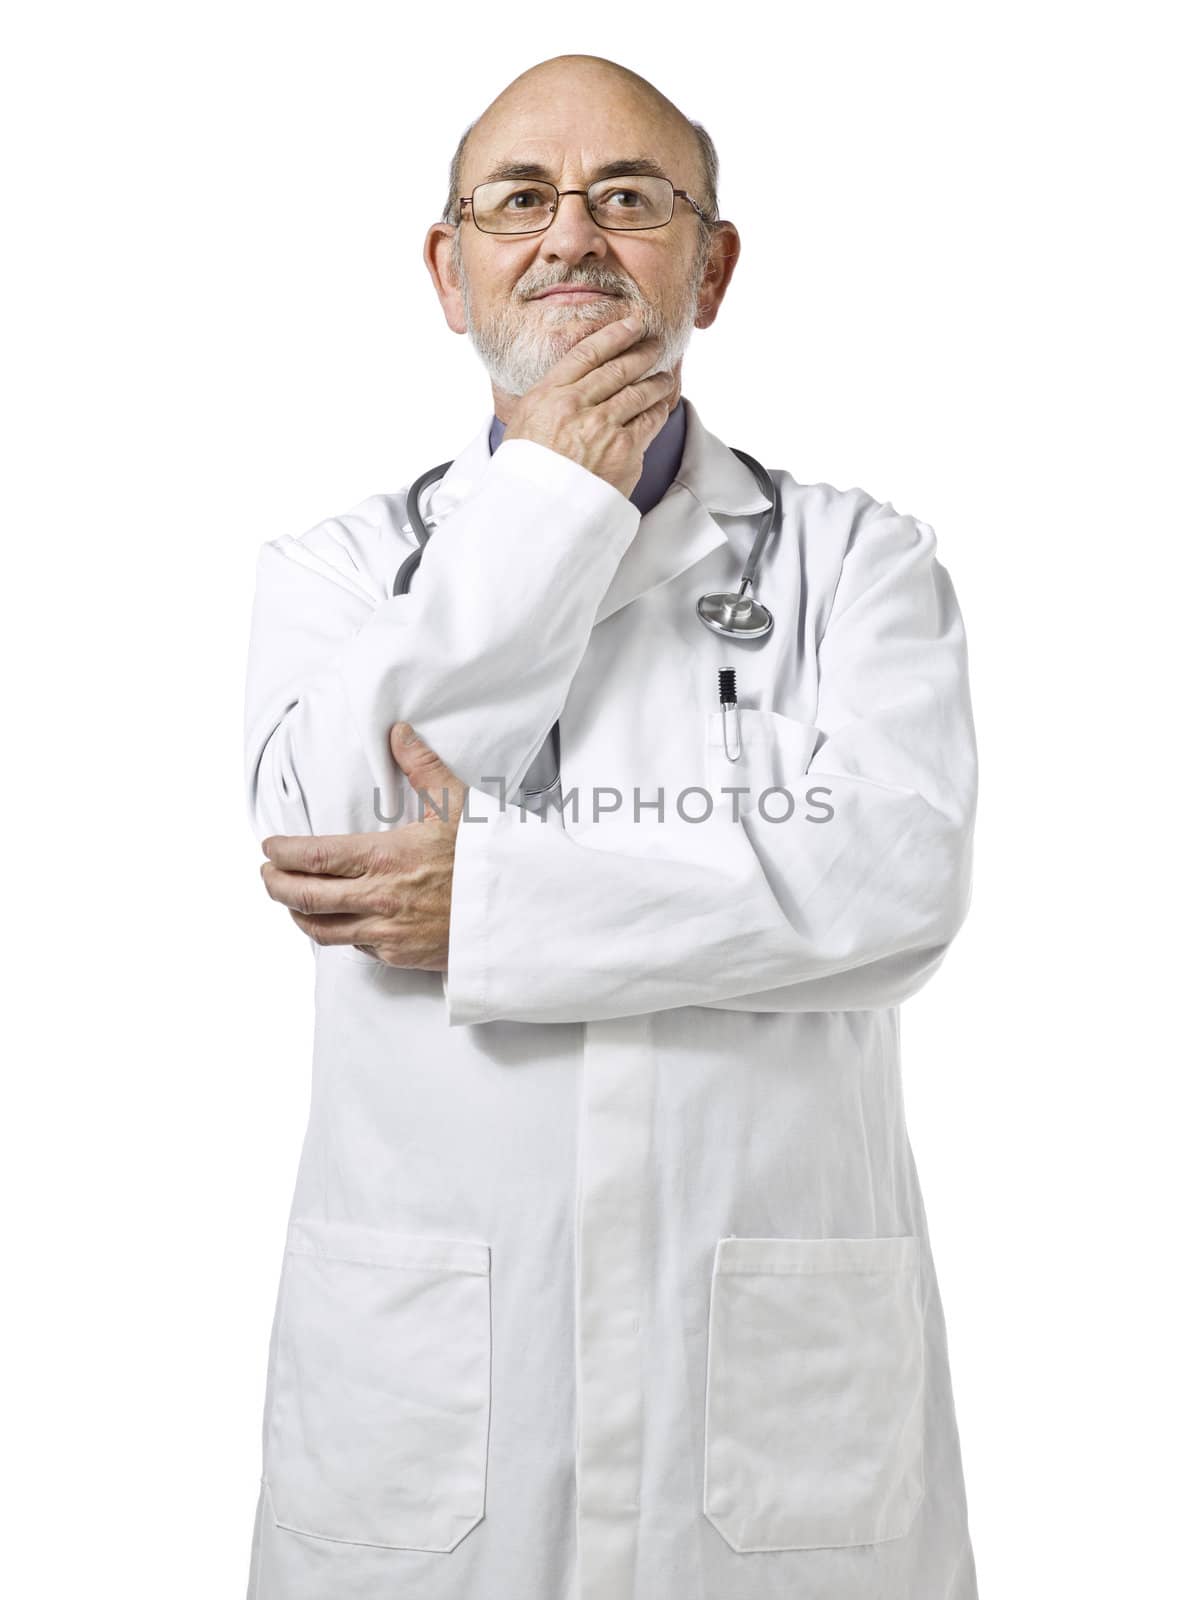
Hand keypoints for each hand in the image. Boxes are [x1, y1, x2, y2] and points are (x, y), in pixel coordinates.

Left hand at [259, 724, 463, 970]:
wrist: (516, 912)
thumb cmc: (486, 860)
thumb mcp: (457, 805)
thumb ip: (422, 767)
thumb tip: (399, 733)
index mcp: (385, 857)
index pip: (313, 857)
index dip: (282, 854)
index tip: (269, 848)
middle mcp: (377, 898)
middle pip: (303, 897)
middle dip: (275, 885)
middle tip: (267, 874)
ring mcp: (386, 931)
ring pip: (321, 929)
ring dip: (297, 915)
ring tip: (289, 902)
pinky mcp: (399, 955)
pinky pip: (355, 946)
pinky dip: (338, 934)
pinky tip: (337, 922)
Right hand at [500, 316, 674, 497]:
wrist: (538, 516)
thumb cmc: (526, 476)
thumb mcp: (521, 429)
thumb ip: (545, 403)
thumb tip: (564, 386)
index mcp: (547, 397)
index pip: (587, 353)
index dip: (614, 334)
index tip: (631, 324)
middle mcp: (576, 407)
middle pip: (619, 368)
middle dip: (643, 352)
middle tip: (655, 344)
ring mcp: (603, 429)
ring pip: (640, 392)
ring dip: (656, 380)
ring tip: (663, 376)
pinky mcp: (625, 452)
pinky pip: (650, 421)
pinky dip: (659, 408)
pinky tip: (663, 403)